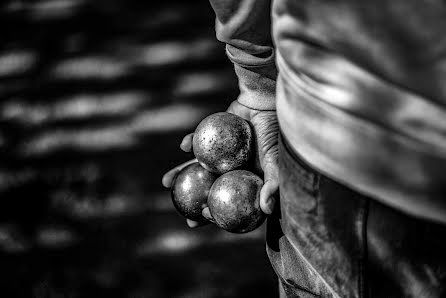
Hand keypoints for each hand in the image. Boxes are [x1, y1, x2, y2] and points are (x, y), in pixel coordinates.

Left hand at [162, 100, 278, 226]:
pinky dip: (190, 142)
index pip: (228, 203)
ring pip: (197, 168)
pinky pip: (198, 141)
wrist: (267, 102)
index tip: (204, 215)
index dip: (217, 212)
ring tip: (165, 182)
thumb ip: (273, 184)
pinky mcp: (211, 137)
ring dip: (181, 173)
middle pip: (209, 191)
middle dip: (193, 203)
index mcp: (244, 181)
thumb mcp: (277, 159)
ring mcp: (218, 155)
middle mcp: (230, 171)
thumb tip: (267, 209)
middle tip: (181, 211)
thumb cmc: (274, 133)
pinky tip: (183, 146)